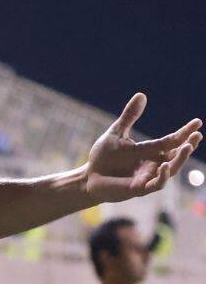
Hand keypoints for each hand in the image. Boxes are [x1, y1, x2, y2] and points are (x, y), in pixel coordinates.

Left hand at [83, 93, 200, 202]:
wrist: (89, 176)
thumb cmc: (104, 156)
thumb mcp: (117, 133)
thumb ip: (129, 116)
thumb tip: (142, 94)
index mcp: (151, 151)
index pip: (171, 141)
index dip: (185, 132)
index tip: (198, 122)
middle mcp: (154, 164)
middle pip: (176, 156)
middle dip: (188, 146)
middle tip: (197, 135)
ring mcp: (148, 177)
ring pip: (170, 170)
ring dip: (179, 159)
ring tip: (187, 146)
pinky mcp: (139, 189)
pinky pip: (155, 184)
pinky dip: (161, 176)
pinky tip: (164, 165)